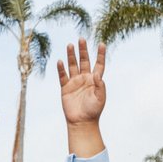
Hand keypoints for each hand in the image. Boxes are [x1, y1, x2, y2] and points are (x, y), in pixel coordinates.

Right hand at [57, 38, 105, 156]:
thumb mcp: (100, 98)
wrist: (82, 122)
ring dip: (71, 56)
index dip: (100, 54)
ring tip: (70, 45)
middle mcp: (85, 78)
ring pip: (73, 65)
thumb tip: (96, 74)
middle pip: (84, 61)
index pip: (98, 64)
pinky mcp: (65, 87)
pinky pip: (63, 76)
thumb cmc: (93, 111)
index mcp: (95, 80)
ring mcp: (75, 82)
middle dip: (83, 50)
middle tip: (81, 39)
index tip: (101, 44)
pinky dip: (61, 69)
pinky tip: (60, 61)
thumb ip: (100, 86)